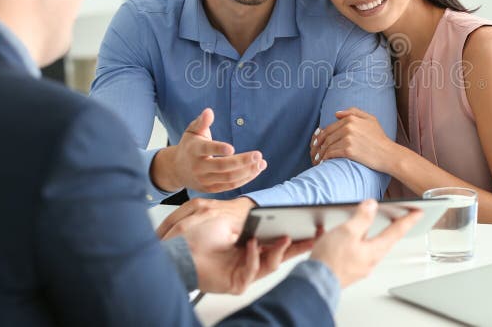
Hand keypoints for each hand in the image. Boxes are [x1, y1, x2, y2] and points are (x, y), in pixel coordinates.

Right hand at [151, 108, 266, 192]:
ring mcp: (205, 180)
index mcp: (194, 150)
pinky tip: (255, 171)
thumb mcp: (192, 131)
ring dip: (247, 172)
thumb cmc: (189, 146)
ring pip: (228, 178)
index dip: (218, 149)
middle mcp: (198, 167)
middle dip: (242, 161)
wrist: (177, 169)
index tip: (232, 148)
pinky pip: (230, 186)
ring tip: (262, 163)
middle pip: (222, 166)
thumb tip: (209, 111)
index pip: (206, 149)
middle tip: (258, 155)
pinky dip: (244, 180)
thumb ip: (201, 122)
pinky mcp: (211, 189)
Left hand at [160, 199, 314, 293]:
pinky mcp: (238, 282)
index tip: (311, 223)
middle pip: (281, 251)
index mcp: (248, 239)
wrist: (174, 249)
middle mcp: (249, 255)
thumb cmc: (192, 233)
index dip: (295, 231)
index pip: (276, 236)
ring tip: (287, 236)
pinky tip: (252, 245)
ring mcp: (245, 270)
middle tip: (317, 234)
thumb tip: (266, 209)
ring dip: (281, 249)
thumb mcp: (222, 212)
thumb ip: (246, 213)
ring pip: (272, 263)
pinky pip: (253, 270)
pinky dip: (255, 257)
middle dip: (301, 243)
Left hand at [310, 108, 398, 173]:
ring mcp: (348, 139)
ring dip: (320, 153)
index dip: (320, 135)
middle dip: (317, 144)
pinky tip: (323, 162)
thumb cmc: (380, 138)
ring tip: (317, 159)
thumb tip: (336, 114)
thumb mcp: (370, 119)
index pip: (330, 127)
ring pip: (327, 145)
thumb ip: (353, 112)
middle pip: (326, 136)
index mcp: (351, 119)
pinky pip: (331, 154)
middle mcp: (348, 127)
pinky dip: (325, 158)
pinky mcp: (349, 151)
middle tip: (314, 151)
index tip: (316, 142)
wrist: (388, 154)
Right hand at [310, 199, 420, 287]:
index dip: (409, 219)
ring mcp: (360, 266)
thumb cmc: (331, 260)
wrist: (315, 283)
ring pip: (370, 246)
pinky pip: (355, 251)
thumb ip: (362, 218)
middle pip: (386, 240)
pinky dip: (353, 241)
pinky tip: (343, 237)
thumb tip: (372, 205)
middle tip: (402, 218)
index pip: (397, 231)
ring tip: (369, 223)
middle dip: (393, 228)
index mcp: (375, 250)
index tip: (419, 212)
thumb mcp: (348, 232)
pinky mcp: (348, 269)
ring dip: (371, 233)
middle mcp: (370, 260)